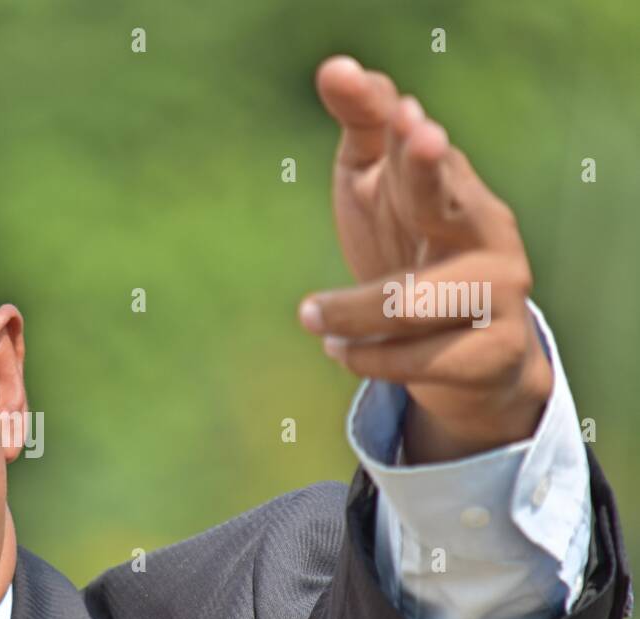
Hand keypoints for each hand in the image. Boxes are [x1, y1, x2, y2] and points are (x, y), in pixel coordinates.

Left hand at [302, 55, 551, 463]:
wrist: (469, 359)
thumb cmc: (411, 251)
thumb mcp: (380, 189)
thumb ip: (365, 131)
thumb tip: (335, 68)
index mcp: (456, 190)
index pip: (431, 159)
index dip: (416, 142)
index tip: (403, 116)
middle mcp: (487, 234)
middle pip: (447, 202)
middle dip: (426, 173)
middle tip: (415, 138)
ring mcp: (499, 295)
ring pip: (412, 301)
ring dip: (351, 310)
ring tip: (308, 313)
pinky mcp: (492, 356)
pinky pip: (420, 360)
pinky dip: (366, 356)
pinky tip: (337, 349)